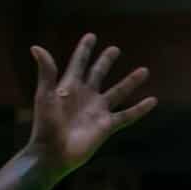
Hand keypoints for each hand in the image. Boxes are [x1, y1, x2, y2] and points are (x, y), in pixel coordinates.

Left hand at [26, 34, 155, 176]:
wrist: (54, 152)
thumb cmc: (46, 125)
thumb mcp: (46, 96)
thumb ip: (47, 72)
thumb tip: (37, 47)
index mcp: (69, 86)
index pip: (78, 63)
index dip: (85, 50)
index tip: (92, 36)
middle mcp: (86, 96)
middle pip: (98, 74)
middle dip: (105, 61)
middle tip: (115, 49)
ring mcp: (98, 110)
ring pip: (118, 92)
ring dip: (131, 81)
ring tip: (144, 70)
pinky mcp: (107, 126)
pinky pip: (128, 115)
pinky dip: (140, 109)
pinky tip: (153, 100)